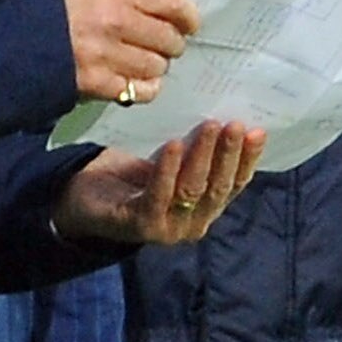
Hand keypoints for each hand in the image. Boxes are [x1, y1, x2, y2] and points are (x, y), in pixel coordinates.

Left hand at [53, 120, 263, 247]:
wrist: (84, 199)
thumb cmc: (131, 176)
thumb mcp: (169, 159)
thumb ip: (194, 148)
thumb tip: (222, 112)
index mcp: (205, 208)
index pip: (234, 184)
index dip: (248, 159)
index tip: (258, 131)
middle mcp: (192, 223)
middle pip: (217, 187)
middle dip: (228, 154)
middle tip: (234, 124)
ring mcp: (168, 229)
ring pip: (192, 191)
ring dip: (202, 156)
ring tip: (208, 126)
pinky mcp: (140, 226)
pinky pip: (158, 196)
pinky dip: (167, 170)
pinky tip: (173, 145)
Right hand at [60, 0, 199, 105]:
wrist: (15, 36)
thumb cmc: (56, 4)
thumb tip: (166, 10)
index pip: (172, 2)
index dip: (188, 15)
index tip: (189, 23)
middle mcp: (116, 21)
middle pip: (169, 39)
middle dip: (172, 44)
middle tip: (165, 45)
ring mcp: (107, 55)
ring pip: (156, 67)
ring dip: (156, 66)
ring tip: (146, 62)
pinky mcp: (97, 84)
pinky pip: (139, 91)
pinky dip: (144, 88)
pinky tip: (137, 82)